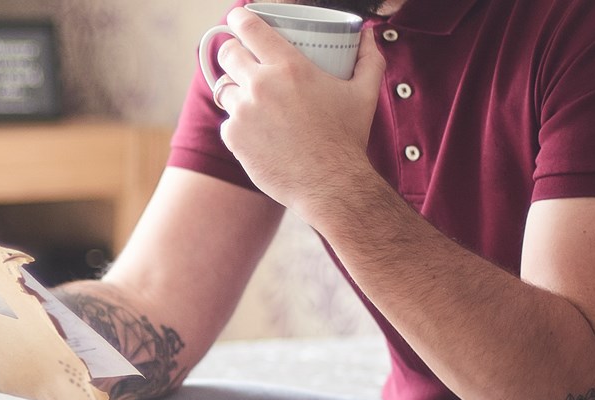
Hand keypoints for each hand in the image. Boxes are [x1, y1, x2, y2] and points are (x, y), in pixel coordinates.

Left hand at [212, 11, 385, 212]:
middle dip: (235, 52)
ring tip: (253, 99)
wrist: (330, 185)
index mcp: (289, 66)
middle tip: (245, 60)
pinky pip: (228, 121)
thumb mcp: (364, 92)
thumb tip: (369, 34)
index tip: (238, 18)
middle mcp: (260, 85)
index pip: (250, 27)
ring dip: (236, 89)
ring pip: (225, 88)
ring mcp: (243, 112)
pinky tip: (258, 131)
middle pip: (229, 53)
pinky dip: (239, 124)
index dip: (240, 18)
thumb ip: (369, 58)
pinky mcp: (233, 137)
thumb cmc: (348, 138)